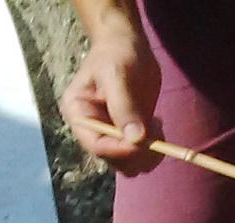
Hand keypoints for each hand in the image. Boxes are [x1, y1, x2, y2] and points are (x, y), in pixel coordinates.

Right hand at [60, 28, 161, 174]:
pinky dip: (154, 148)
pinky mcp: (127, 137)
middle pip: (114, 161)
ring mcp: (110, 136)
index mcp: (78, 114)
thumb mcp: (117, 74)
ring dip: (148, 153)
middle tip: (155, 130)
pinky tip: (156, 125)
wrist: (127, 45)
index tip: (143, 141)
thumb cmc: (116, 53)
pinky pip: (141, 157)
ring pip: (130, 165)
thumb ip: (124, 107)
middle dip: (138, 152)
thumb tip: (135, 139)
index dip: (121, 150)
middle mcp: (91, 130)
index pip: (97, 146)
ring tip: (155, 123)